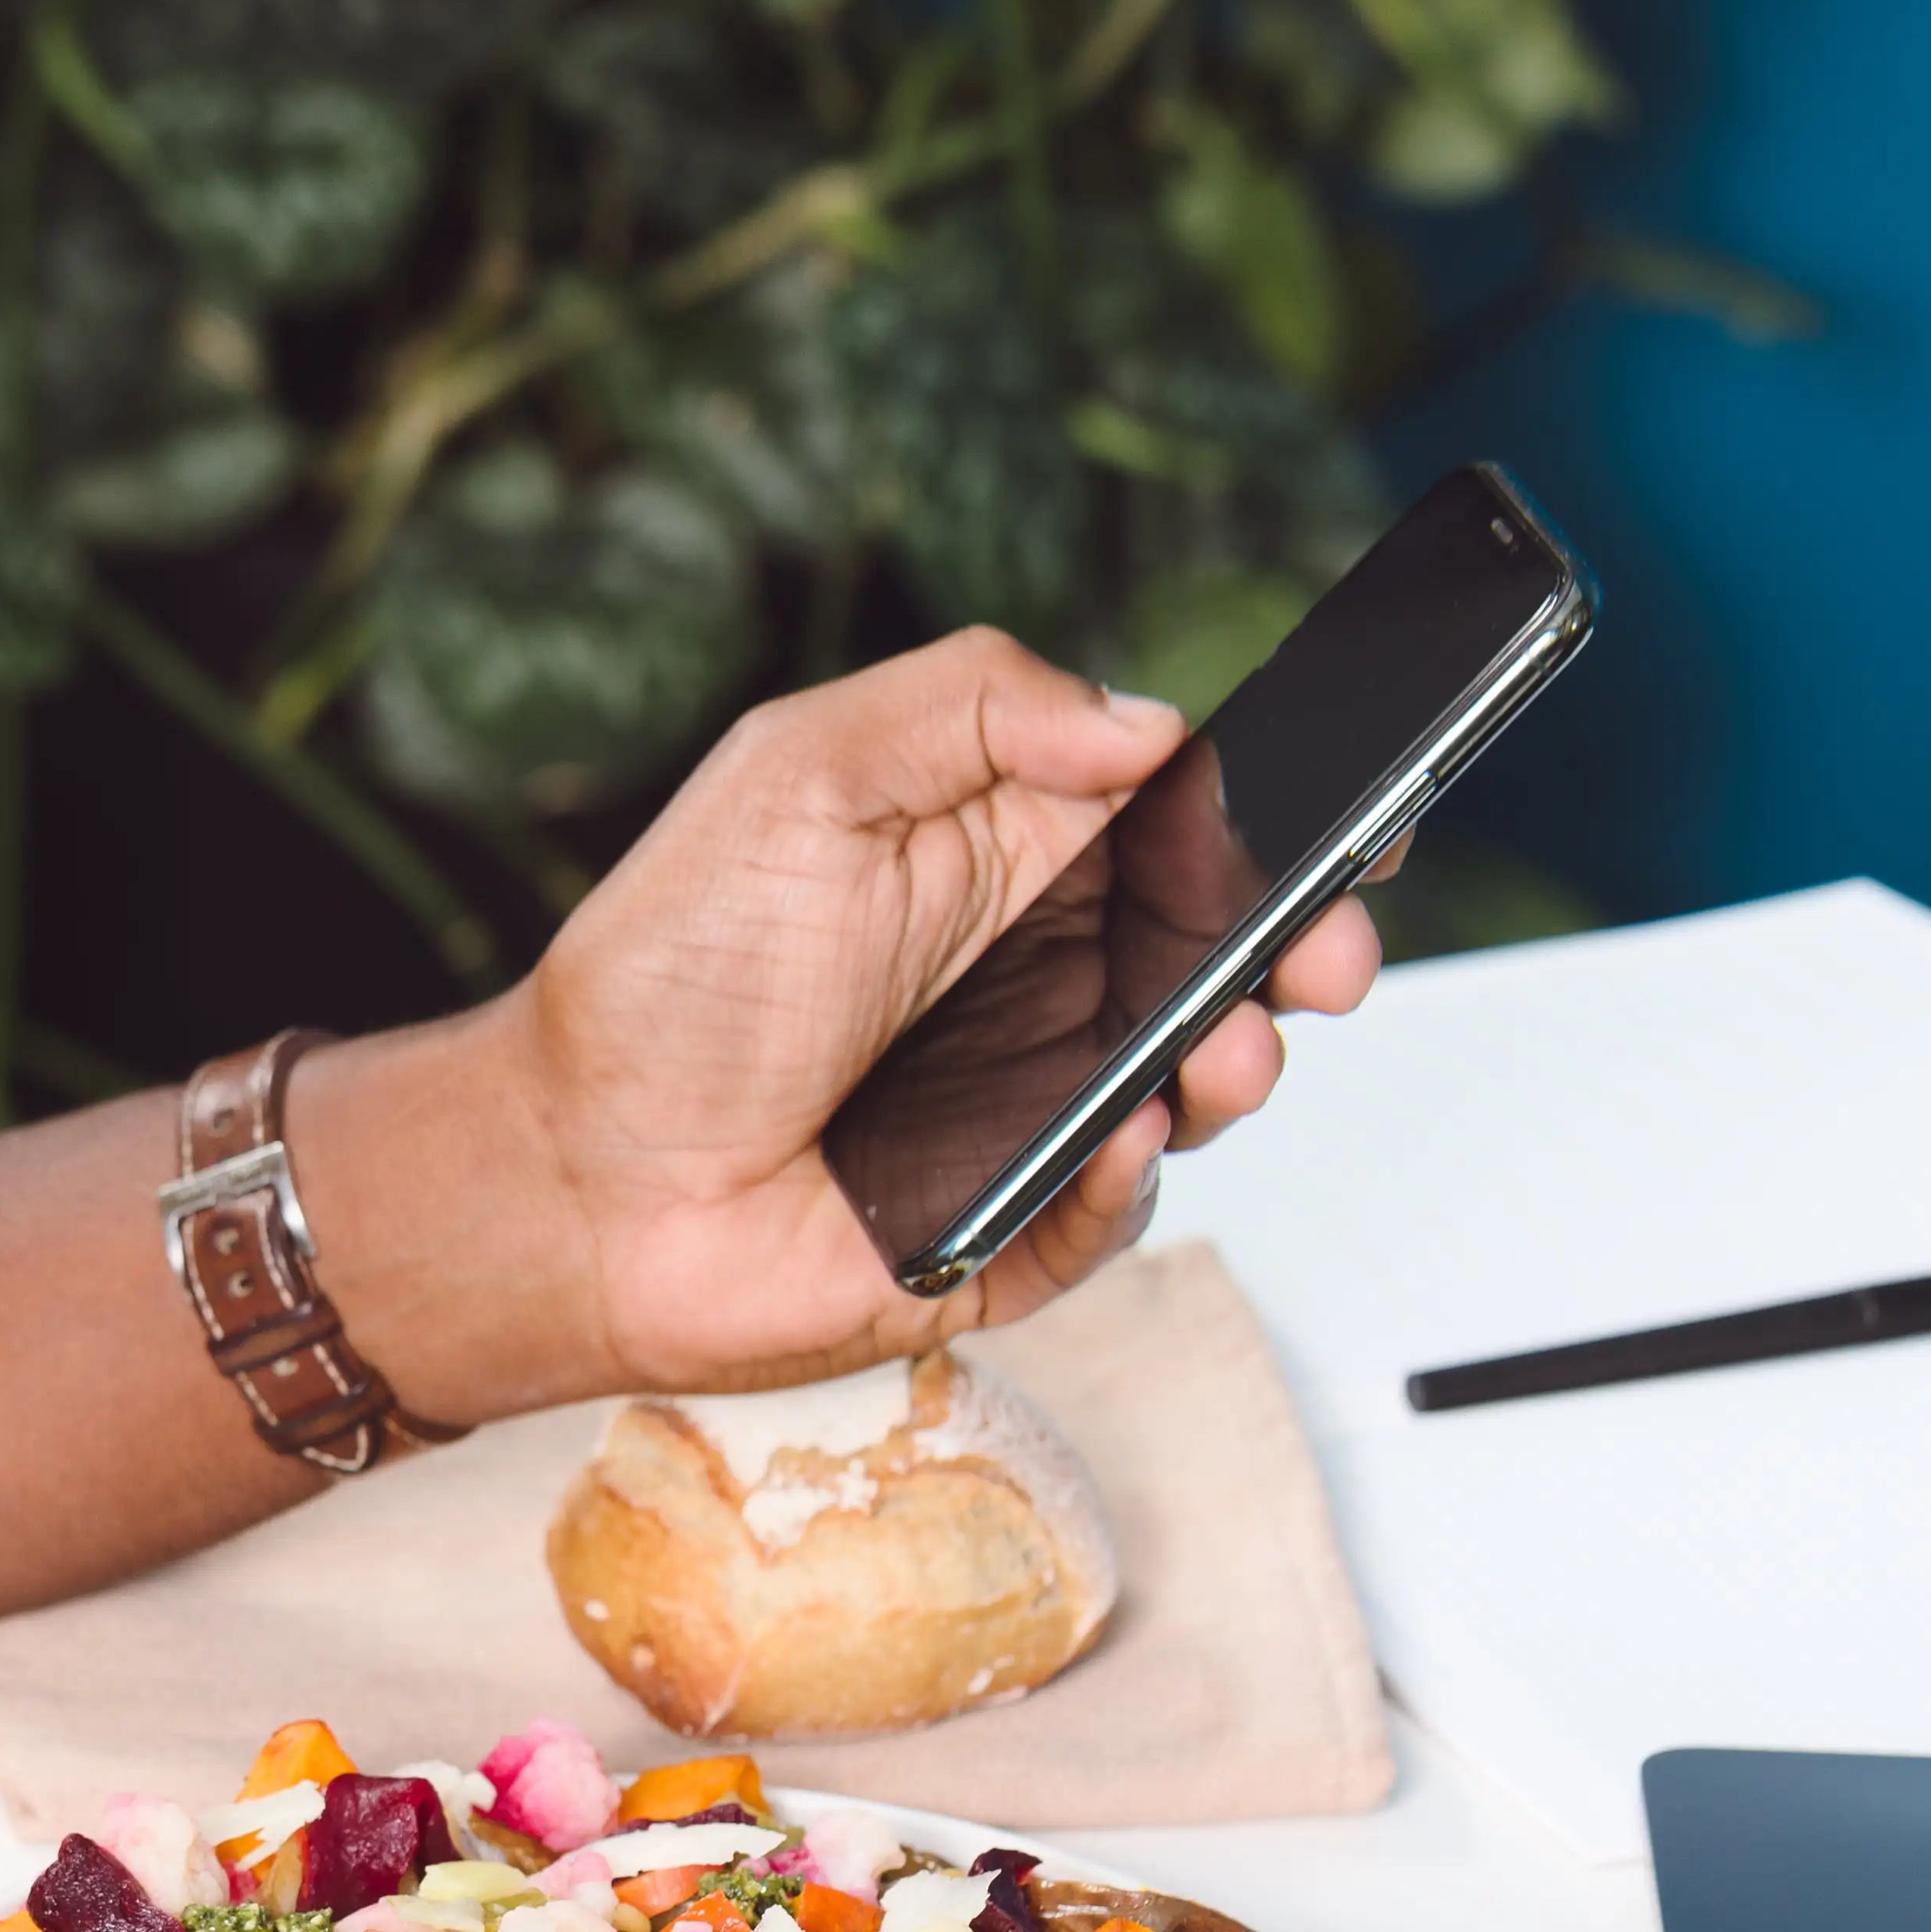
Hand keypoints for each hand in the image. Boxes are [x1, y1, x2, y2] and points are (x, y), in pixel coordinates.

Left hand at [304, 628, 1384, 1411]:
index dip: (1279, 820)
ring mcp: (1032, 1108)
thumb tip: (1143, 721)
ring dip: (1235, 1063)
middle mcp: (1038, 979)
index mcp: (1009, 855)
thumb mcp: (801, 773)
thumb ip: (973, 703)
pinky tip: (1105, 1133)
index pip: (1186, 825)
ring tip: (1222, 1048)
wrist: (575, 1172)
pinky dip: (1124, 1176)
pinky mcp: (1010, 1228)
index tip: (1356, 814)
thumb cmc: (669, 976)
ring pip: (1194, 1088)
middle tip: (1327, 951)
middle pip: (1225, 957)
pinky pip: (1113, 1209)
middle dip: (1304, 949)